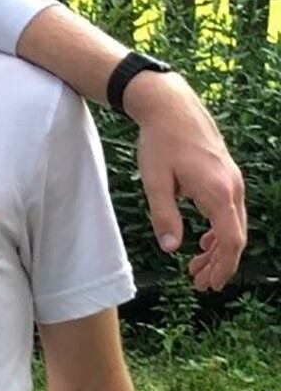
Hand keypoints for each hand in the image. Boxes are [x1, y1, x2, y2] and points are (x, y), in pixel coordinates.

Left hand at [125, 70, 246, 288]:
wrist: (172, 107)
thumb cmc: (161, 142)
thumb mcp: (155, 181)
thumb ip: (164, 215)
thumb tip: (172, 247)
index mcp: (218, 192)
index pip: (230, 240)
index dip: (222, 265)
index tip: (210, 283)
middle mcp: (233, 188)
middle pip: (235, 236)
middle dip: (220, 263)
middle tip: (200, 283)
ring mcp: (233, 181)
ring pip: (234, 224)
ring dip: (218, 249)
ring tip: (198, 267)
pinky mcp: (227, 176)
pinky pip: (229, 211)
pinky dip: (219, 230)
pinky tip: (204, 240)